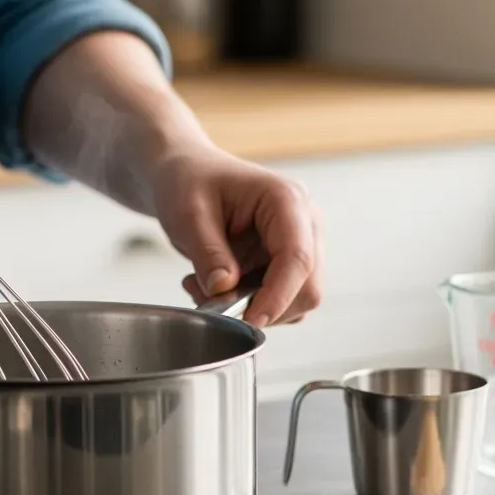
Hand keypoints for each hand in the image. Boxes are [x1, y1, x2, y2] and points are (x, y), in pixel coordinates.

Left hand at [150, 146, 322, 327]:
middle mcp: (304, 222)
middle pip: (308, 286)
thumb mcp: (188, 214)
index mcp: (286, 200)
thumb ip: (208, 253)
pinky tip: (220, 286)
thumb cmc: (190, 181)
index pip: (298, 258)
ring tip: (207, 287)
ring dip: (255, 307)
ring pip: (298, 299)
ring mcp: (300, 243)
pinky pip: (282, 298)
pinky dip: (252, 304)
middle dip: (265, 306)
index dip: (278, 296)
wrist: (186, 173)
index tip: (249, 320)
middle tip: (214, 302)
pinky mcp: (287, 261)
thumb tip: (224, 289)